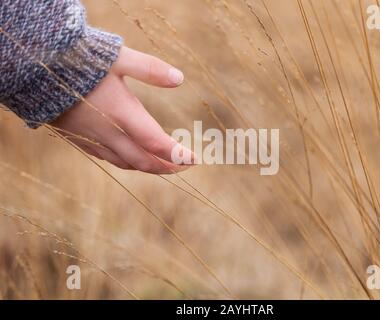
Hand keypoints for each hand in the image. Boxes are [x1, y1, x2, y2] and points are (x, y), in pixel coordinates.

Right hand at [52, 47, 194, 173]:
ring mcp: (92, 140)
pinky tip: (133, 156)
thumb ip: (149, 69)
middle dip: (167, 167)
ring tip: (165, 164)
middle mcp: (108, 133)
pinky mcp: (79, 140)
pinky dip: (127, 162)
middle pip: (143, 162)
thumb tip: (179, 79)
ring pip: (125, 164)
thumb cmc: (77, 60)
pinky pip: (108, 159)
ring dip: (148, 167)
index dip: (178, 155)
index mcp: (121, 114)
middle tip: (185, 165)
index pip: (156, 144)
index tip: (196, 159)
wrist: (32, 69)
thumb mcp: (117, 58)